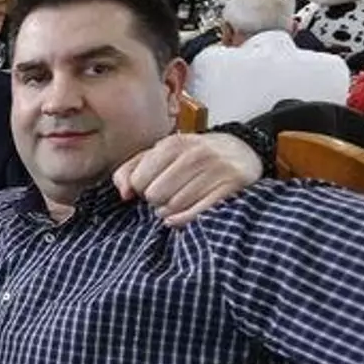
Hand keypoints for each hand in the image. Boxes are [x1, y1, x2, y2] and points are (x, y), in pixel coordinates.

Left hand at [112, 131, 261, 226]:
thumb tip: (124, 194)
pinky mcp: (231, 186)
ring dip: (169, 211)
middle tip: (164, 196)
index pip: (138, 180)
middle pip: (155, 195)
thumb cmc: (189, 157)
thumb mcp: (157, 155)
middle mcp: (194, 154)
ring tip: (174, 203)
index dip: (140, 189)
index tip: (149, 187)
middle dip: (155, 200)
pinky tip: (178, 217)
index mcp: (172, 144)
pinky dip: (183, 219)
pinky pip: (198, 212)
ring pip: (175, 206)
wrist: (239, 151)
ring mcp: (215, 170)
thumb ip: (129, 171)